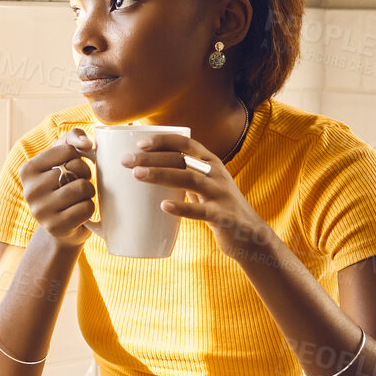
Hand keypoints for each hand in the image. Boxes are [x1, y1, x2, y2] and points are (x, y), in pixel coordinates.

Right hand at [19, 130, 98, 248]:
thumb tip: (87, 143)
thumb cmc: (63, 184)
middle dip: (85, 175)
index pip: (67, 150)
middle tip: (78, 183)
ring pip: (82, 188)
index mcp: (28, 170)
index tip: (73, 168)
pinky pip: (86, 208)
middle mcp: (30, 190)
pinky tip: (80, 212)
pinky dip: (90, 208)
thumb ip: (74, 138)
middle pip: (75, 169)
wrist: (60, 226)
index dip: (79, 158)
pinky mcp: (55, 227)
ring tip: (81, 196)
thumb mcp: (63, 157)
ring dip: (89, 192)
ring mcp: (41, 211)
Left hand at [125, 134, 275, 261]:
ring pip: (189, 179)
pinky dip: (181, 208)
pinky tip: (163, 206)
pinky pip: (201, 211)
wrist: (250, 235)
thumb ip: (183, 174)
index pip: (185, 143)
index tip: (139, 142)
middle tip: (125, 161)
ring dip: (161, 174)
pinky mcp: (223, 216)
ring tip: (136, 175)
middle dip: (151, 158)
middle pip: (181, 159)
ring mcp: (221, 194)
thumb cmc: (218, 206)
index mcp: (210, 163)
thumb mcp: (204, 185)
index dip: (163, 140)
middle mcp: (216, 174)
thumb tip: (147, 165)